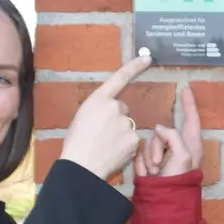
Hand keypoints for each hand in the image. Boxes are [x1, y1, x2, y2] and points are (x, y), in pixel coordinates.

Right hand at [58, 55, 150, 180]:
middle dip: (116, 119)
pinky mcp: (134, 139)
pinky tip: (113, 152)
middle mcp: (114, 107)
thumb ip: (98, 109)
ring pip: (128, 126)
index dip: (135, 66)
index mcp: (98, 100)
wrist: (81, 166)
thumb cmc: (76, 143)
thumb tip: (110, 111)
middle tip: (101, 134)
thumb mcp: (81, 117)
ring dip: (120, 134)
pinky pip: (132, 140)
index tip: (147, 57)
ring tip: (104, 146)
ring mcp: (126, 123)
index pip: (120, 78)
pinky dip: (125, 146)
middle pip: (123, 109)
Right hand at [136, 85, 202, 177]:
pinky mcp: (148, 162)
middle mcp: (177, 147)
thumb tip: (159, 129)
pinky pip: (140, 152)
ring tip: (154, 172)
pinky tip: (147, 174)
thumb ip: (172, 136)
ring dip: (149, 157)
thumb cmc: (178, 180)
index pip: (191, 119)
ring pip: (149, 141)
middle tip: (158, 164)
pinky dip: (142, 163)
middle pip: (163, 131)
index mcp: (191, 144)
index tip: (186, 88)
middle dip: (157, 146)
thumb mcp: (182, 156)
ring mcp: (162, 155)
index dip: (189, 104)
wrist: (161, 202)